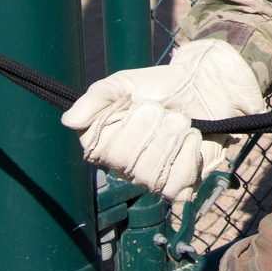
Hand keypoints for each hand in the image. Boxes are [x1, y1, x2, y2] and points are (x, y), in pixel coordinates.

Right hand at [61, 40, 265, 201]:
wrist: (202, 88)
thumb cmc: (158, 88)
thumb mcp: (123, 84)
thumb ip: (96, 98)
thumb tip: (69, 120)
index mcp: (105, 146)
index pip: (100, 150)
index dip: (125, 125)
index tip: (138, 103)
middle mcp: (126, 169)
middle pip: (129, 163)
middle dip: (152, 127)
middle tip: (162, 110)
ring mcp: (152, 181)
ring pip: (154, 174)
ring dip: (173, 137)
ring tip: (180, 121)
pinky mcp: (180, 186)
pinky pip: (178, 183)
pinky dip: (190, 153)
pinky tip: (193, 138)